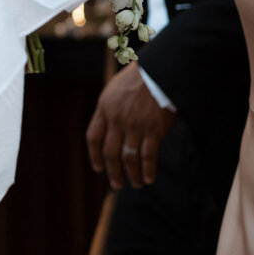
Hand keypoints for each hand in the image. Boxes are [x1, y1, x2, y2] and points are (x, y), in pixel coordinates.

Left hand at [86, 61, 175, 188]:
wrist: (160, 70)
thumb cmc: (139, 78)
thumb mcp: (115, 90)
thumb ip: (110, 110)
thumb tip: (111, 131)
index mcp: (104, 108)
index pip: (93, 137)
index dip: (94, 155)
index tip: (98, 168)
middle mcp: (116, 119)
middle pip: (109, 152)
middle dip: (113, 171)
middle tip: (117, 184)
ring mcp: (134, 125)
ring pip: (128, 158)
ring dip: (131, 174)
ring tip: (135, 184)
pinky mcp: (153, 130)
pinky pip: (147, 156)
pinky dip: (147, 170)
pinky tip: (148, 178)